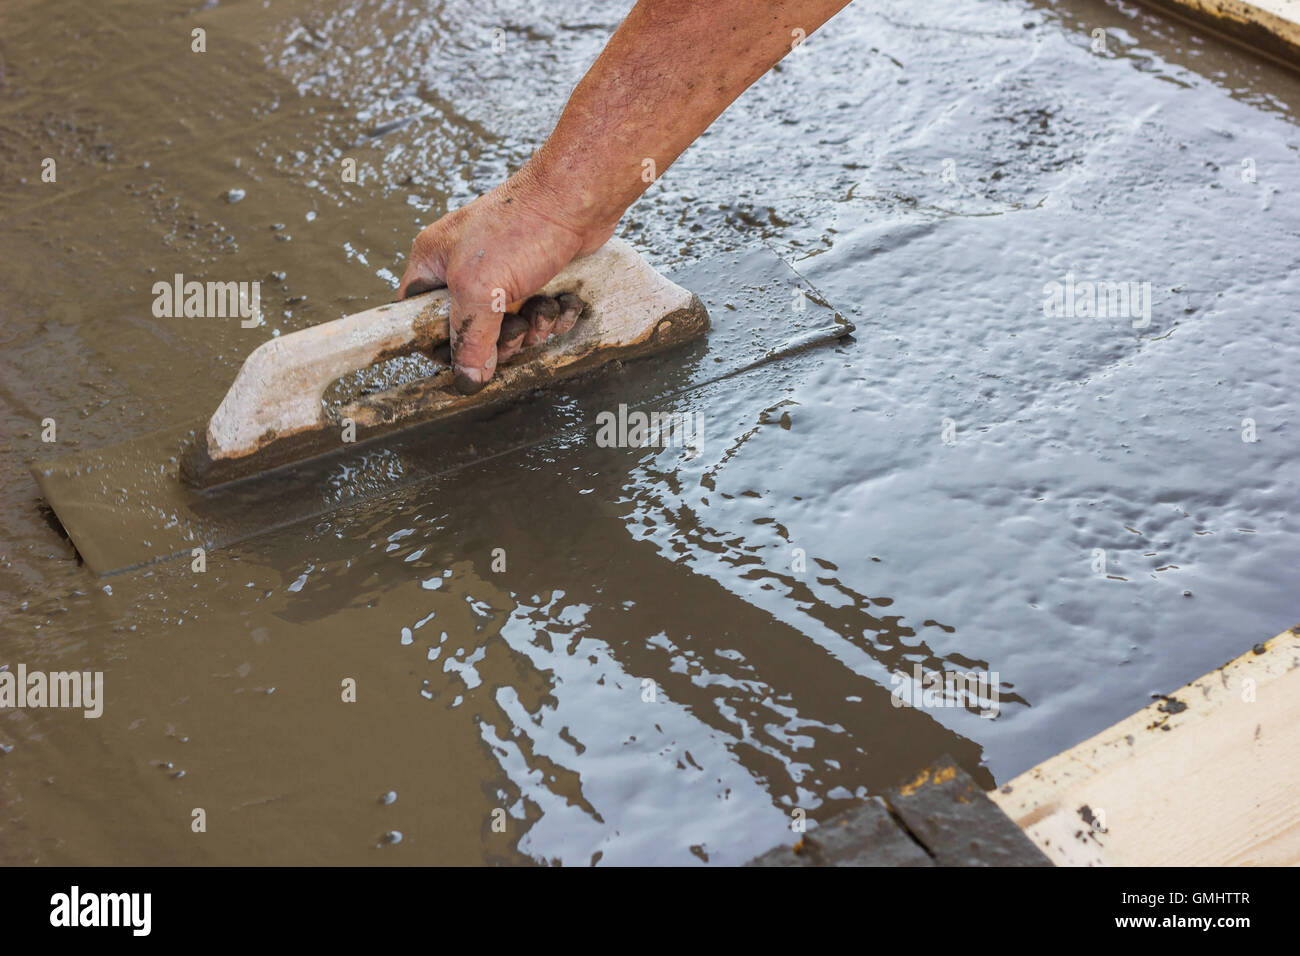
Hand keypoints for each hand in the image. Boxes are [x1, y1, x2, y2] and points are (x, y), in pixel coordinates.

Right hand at [397, 169, 615, 393]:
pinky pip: (537, 317)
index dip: (439, 345)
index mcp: (434, 264)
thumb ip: (469, 339)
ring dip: (531, 328)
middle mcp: (464, 269)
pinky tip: (562, 302)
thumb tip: (467, 380)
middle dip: (499, 340)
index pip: (417, 318)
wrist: (578, 197)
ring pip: (508, 329)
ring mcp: (502, 274)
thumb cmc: (521, 228)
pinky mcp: (536, 279)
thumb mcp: (481, 289)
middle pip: (470, 333)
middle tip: (516, 327)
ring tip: (543, 308)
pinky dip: (552, 316)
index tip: (465, 358)